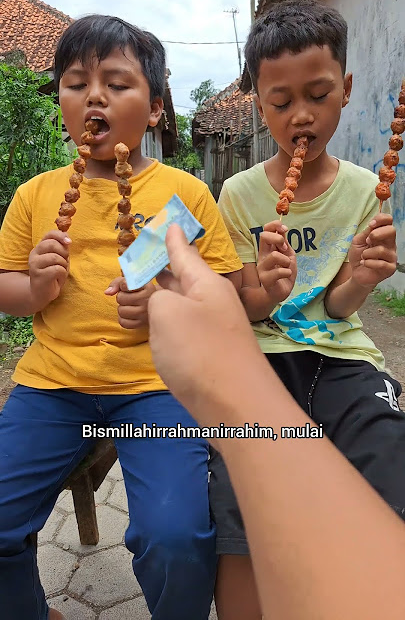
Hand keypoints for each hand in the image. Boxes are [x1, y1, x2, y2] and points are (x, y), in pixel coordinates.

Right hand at [28, 230, 70, 309]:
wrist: (42, 293)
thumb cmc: (52, 274)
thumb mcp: (59, 258)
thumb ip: (62, 247)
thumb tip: (67, 238)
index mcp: (39, 247)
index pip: (49, 234)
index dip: (61, 235)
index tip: (69, 242)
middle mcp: (34, 254)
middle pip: (52, 244)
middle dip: (64, 253)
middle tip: (64, 262)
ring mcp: (34, 264)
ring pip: (56, 257)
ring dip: (64, 265)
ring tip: (60, 271)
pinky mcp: (38, 275)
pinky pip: (57, 269)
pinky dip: (62, 274)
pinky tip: (57, 278)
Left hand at [105, 278, 154, 328]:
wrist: (161, 304)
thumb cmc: (144, 291)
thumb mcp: (135, 281)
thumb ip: (119, 282)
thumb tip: (107, 292)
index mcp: (148, 287)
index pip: (124, 284)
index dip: (123, 285)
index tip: (129, 287)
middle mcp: (147, 301)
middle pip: (120, 298)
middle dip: (122, 296)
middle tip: (131, 297)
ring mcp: (144, 314)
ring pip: (120, 310)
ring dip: (123, 307)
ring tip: (131, 305)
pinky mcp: (141, 324)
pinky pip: (123, 322)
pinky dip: (123, 318)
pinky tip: (130, 314)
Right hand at [148, 225, 261, 419]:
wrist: (237, 406)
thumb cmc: (201, 351)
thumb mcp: (168, 313)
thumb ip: (157, 296)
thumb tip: (162, 299)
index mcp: (205, 283)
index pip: (183, 252)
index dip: (171, 238)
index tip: (170, 221)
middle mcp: (210, 301)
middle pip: (178, 278)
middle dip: (155, 270)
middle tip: (131, 264)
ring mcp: (210, 329)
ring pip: (178, 305)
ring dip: (155, 299)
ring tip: (134, 291)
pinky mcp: (206, 354)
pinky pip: (180, 329)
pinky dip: (162, 324)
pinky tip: (151, 326)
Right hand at [257, 221, 296, 303]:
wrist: (280, 293)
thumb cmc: (284, 273)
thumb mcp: (288, 255)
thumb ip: (285, 244)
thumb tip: (282, 229)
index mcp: (267, 249)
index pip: (265, 230)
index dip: (274, 225)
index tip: (285, 229)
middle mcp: (262, 256)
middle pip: (263, 236)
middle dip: (278, 238)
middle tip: (285, 248)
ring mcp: (262, 268)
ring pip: (274, 256)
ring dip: (286, 260)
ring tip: (287, 267)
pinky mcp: (266, 279)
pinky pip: (280, 271)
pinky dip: (288, 272)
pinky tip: (286, 275)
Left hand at [348, 214, 396, 287]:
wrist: (357, 273)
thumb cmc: (359, 255)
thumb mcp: (358, 241)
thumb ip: (366, 232)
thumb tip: (372, 225)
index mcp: (383, 235)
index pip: (389, 221)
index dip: (381, 219)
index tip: (370, 225)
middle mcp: (390, 244)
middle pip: (392, 231)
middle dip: (376, 234)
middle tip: (367, 241)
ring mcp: (392, 256)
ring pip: (381, 250)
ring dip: (367, 253)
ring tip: (363, 257)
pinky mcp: (390, 268)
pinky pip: (380, 264)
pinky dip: (368, 263)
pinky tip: (364, 263)